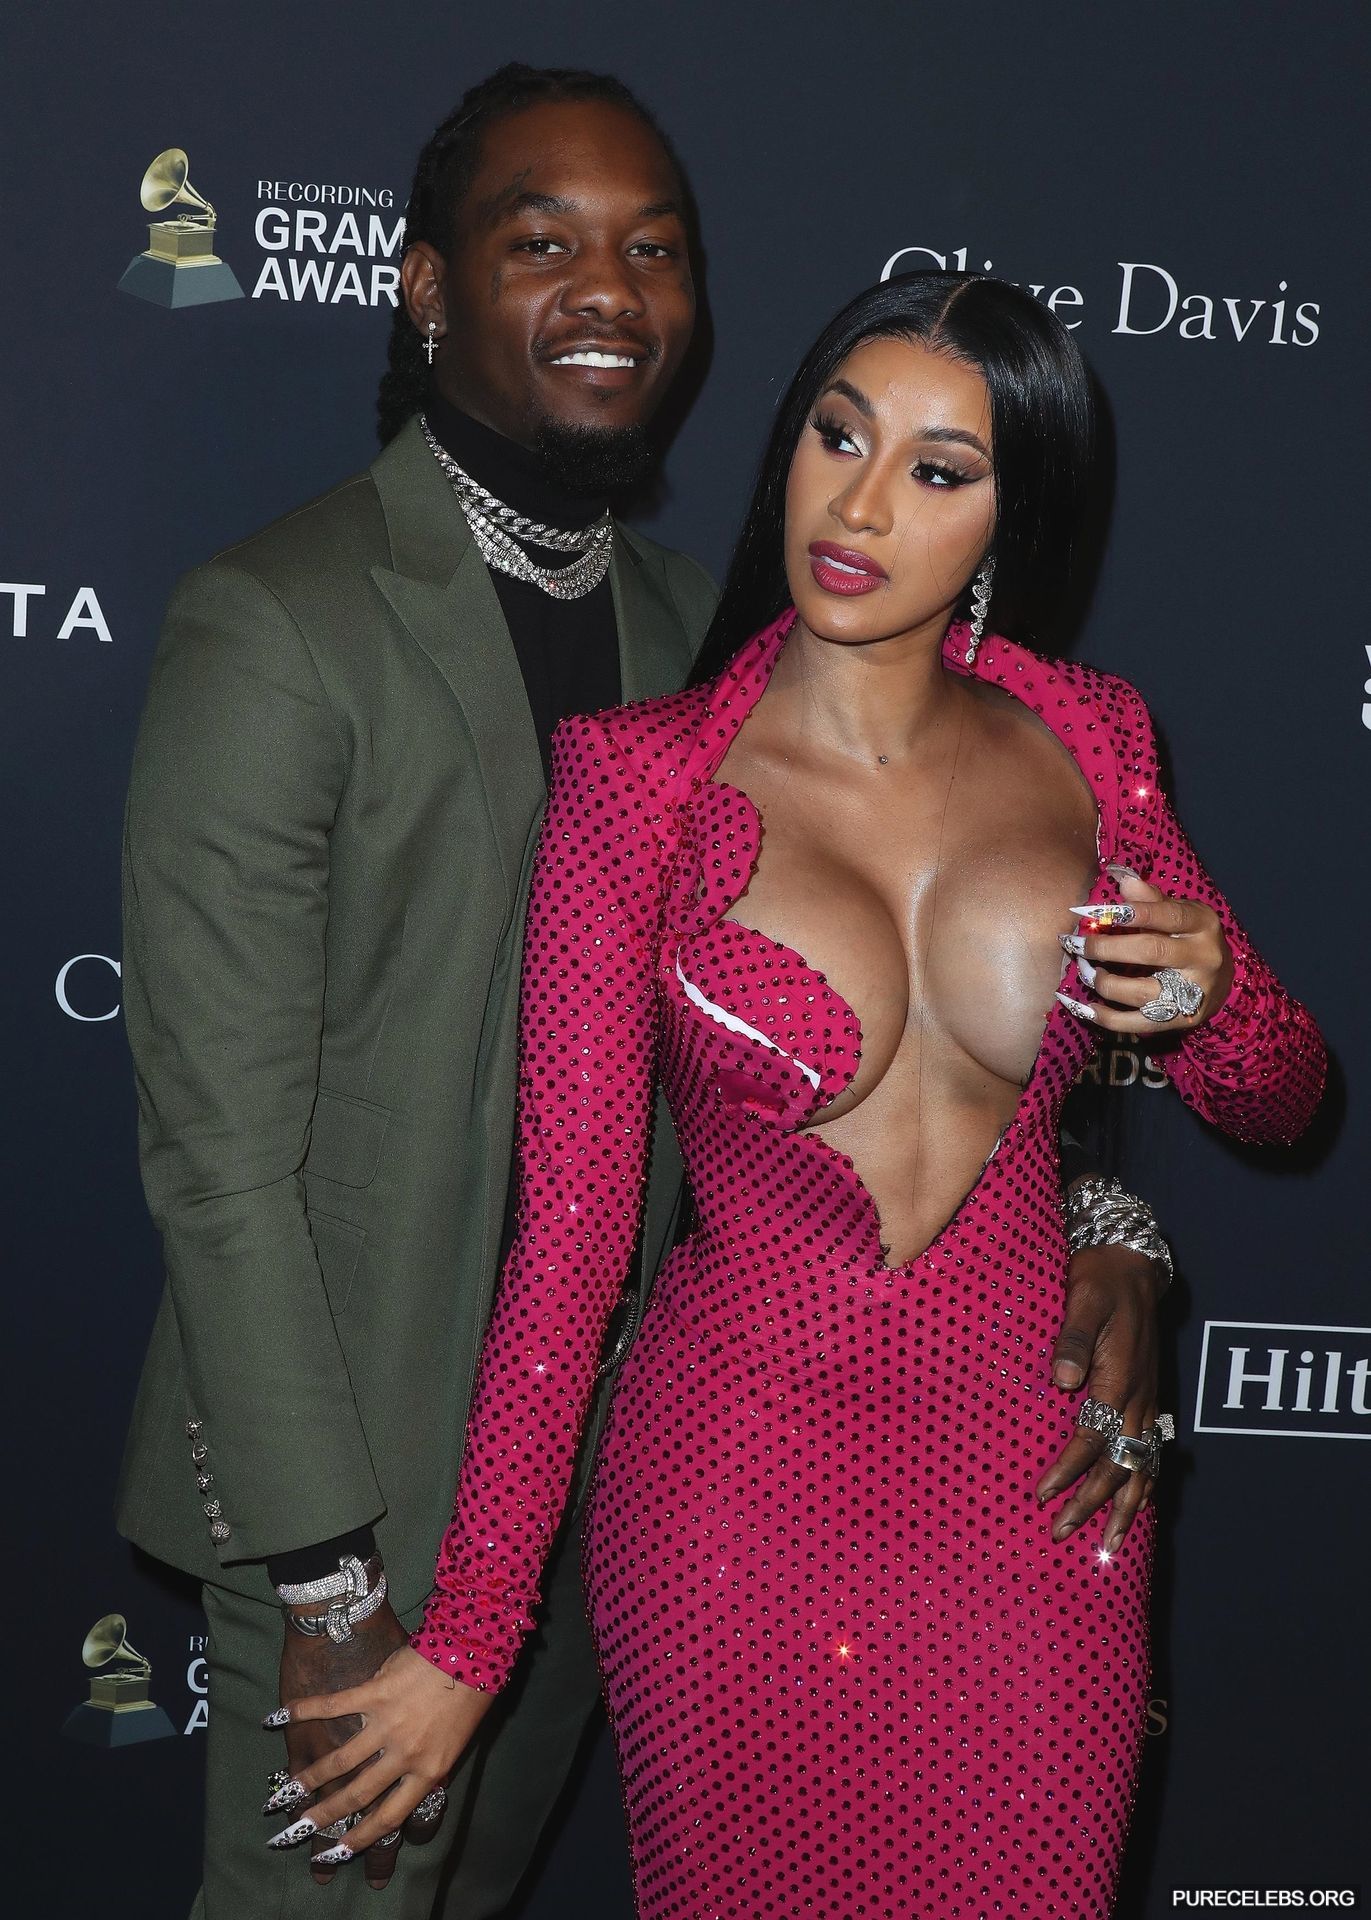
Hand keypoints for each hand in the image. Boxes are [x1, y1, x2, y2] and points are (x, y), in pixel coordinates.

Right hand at [268, 1645, 493, 1868]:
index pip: (389, 1816)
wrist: (474, 1650)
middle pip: (357, 1795)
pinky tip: (277, 1719)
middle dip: (323, 1816)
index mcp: (429, 1771)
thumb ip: (426, 1766)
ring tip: (285, 1793)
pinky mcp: (375, 1691)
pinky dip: (303, 1712)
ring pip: (340, 1761)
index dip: (360, 1838)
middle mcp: (405, 1754)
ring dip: (308, 1778)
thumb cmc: (471, 1694)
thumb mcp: (456, 1743)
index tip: (336, 1851)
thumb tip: (402, 1784)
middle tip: (297, 1831)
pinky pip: (333, 1706)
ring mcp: (387, 1723)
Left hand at [1035, 1239, 1161, 1553]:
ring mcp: (1146, 1401)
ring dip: (1125, 1507)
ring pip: (1141, 1467)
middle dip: (1092, 1502)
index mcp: (1120, 1378)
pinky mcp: (1147, 1399)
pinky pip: (1149, 1453)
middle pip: (1119, 1464)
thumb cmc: (1101, 1280)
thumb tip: (1063, 1379)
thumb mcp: (1084, 1299)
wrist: (1132, 1264)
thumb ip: (1074, 1338)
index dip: (1068, 1469)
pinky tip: (1134, 1506)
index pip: (1092, 1438)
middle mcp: (1138, 1397)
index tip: (1042, 1493)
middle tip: (1062, 1532)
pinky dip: (1143, 1485)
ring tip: (1109, 1544)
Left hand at [1057, 865, 1232, 1033]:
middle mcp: (1202, 958)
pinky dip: (1108, 1018)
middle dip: (1107, 947)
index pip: (1168, 915)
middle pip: (1151, 952)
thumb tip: (1121, 879)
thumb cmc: (1189, 938)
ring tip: (1085, 972)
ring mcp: (1193, 993)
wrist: (1222, 983)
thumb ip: (1150, 899)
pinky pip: (1138, 1024)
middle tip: (1078, 944)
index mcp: (1202, 925)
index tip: (1095, 912)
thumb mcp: (1179, 912)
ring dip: (1104, 983)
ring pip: (1141, 992)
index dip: (1132, 913)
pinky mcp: (1181, 1021)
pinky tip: (1086, 1007)